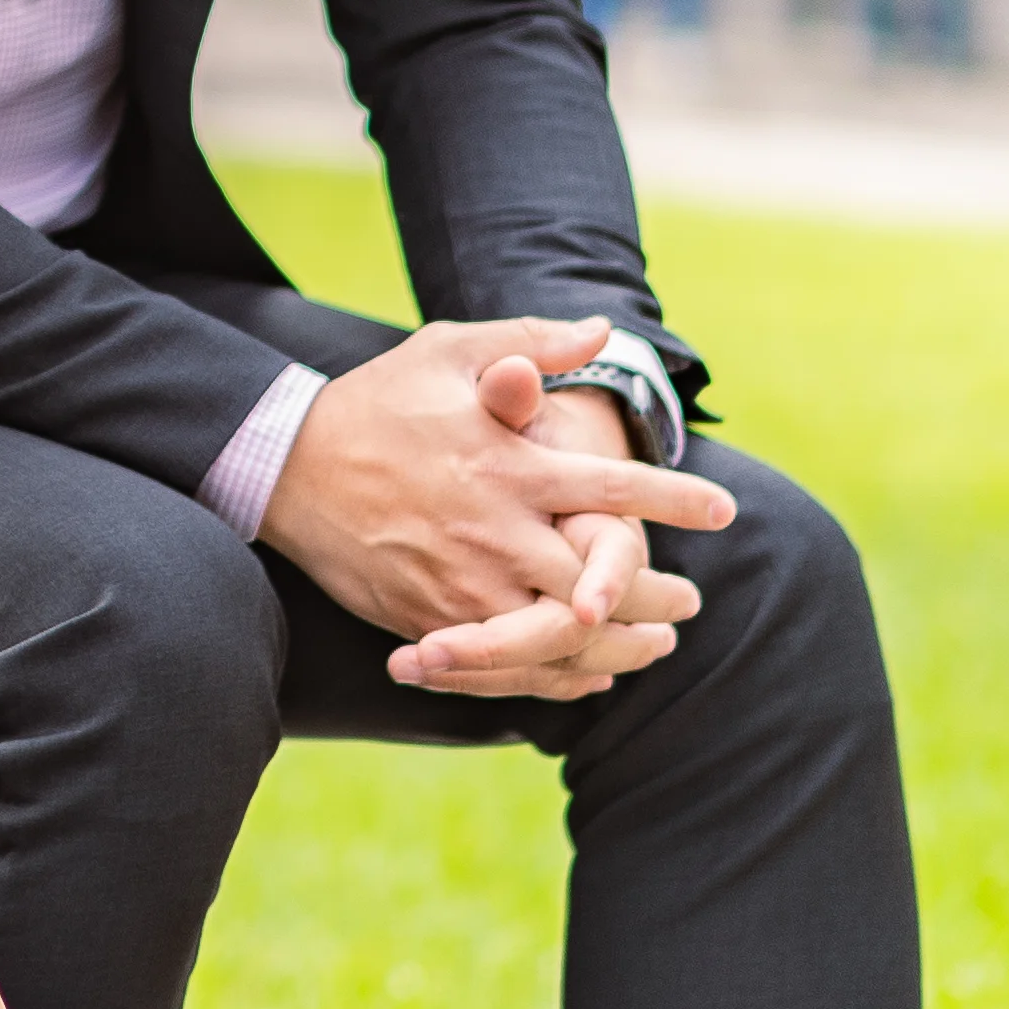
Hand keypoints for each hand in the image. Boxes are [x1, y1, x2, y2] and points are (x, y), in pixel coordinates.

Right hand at [254, 316, 732, 703]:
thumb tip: (603, 331)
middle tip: (691, 601)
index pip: (611, 488)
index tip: (723, 509)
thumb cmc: (376, 403)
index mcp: (506, 464)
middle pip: (600, 580)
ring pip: (562, 637)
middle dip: (658, 595)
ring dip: (620, 647)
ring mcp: (462, 584)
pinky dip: (558, 677)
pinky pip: (510, 666)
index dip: (673, 499)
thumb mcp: (447, 351)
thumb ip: (529, 341)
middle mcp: (493, 531)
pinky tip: (587, 671)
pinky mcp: (431, 620)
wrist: (285, 467)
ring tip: (656, 645)